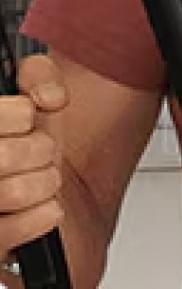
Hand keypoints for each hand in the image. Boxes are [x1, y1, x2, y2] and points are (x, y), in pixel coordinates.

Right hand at [0, 55, 66, 262]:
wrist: (38, 186)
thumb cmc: (24, 139)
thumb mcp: (29, 94)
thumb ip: (39, 75)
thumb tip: (48, 97)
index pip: (8, 117)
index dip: (22, 115)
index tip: (28, 118)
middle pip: (4, 158)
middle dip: (38, 150)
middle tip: (41, 150)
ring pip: (11, 194)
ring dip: (44, 182)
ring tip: (45, 177)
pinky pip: (7, 233)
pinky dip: (42, 216)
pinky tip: (48, 205)